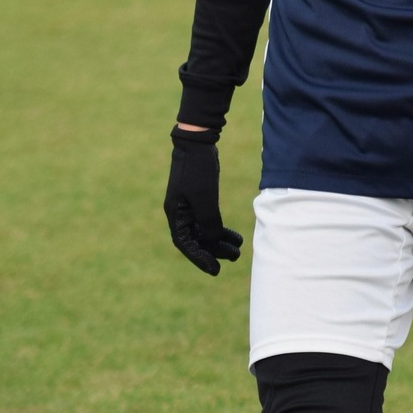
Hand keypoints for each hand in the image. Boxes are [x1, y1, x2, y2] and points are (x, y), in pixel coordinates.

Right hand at [165, 127, 242, 273]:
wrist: (198, 142)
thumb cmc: (198, 169)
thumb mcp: (205, 197)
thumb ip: (208, 222)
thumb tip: (214, 243)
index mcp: (175, 214)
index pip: (186, 244)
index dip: (200, 259)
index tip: (215, 270)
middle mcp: (179, 213)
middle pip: (196, 240)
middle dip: (214, 251)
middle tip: (235, 258)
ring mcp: (189, 205)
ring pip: (204, 231)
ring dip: (220, 241)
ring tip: (238, 250)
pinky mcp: (199, 198)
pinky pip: (209, 220)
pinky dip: (220, 228)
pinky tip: (234, 236)